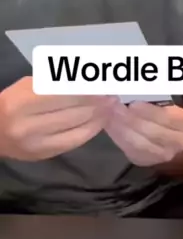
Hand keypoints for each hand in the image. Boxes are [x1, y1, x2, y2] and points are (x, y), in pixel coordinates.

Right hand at [0, 76, 114, 160]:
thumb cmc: (13, 102)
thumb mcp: (30, 85)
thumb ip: (59, 84)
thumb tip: (92, 82)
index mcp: (24, 101)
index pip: (66, 93)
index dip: (89, 89)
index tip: (105, 84)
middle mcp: (29, 124)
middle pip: (74, 110)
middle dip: (97, 102)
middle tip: (113, 94)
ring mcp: (37, 143)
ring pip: (77, 127)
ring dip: (98, 115)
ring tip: (111, 106)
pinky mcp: (45, 155)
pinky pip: (74, 141)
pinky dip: (91, 130)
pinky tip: (100, 121)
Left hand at [105, 101, 182, 166]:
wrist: (164, 133)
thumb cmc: (161, 111)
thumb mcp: (162, 102)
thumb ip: (150, 97)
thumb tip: (133, 91)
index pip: (165, 118)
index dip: (147, 111)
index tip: (132, 104)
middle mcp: (178, 143)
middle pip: (151, 132)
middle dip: (130, 119)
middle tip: (115, 107)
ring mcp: (163, 155)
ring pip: (139, 143)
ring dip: (122, 128)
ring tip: (110, 115)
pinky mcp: (146, 161)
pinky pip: (130, 150)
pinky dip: (118, 137)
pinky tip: (111, 125)